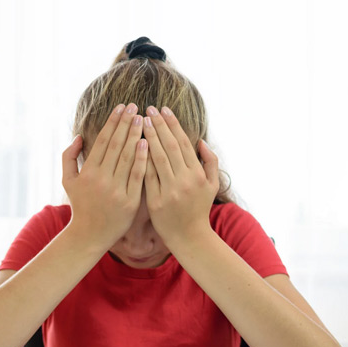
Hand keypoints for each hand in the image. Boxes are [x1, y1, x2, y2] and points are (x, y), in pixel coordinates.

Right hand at [62, 103, 147, 249]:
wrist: (89, 235)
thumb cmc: (80, 205)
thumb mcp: (68, 180)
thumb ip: (69, 157)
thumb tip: (79, 136)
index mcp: (88, 172)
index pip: (103, 141)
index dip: (112, 122)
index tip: (121, 107)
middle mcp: (101, 179)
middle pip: (116, 145)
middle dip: (126, 123)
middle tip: (135, 106)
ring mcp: (116, 190)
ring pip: (128, 157)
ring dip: (136, 136)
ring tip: (143, 119)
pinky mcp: (130, 201)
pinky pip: (137, 177)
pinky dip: (142, 159)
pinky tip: (147, 143)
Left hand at [142, 106, 218, 246]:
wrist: (189, 237)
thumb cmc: (199, 209)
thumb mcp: (213, 185)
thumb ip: (211, 162)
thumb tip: (201, 141)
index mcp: (198, 174)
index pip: (184, 143)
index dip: (173, 125)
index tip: (164, 110)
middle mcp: (185, 180)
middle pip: (170, 147)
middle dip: (159, 125)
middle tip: (148, 109)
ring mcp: (170, 191)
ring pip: (157, 158)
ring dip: (149, 137)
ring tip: (141, 121)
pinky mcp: (156, 201)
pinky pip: (147, 176)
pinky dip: (141, 160)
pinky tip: (134, 145)